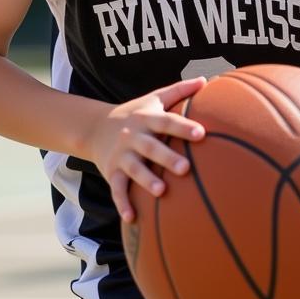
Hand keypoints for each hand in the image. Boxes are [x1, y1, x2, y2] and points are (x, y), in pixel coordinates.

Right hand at [87, 76, 207, 222]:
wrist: (94, 128)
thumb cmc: (134, 114)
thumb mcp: (153, 99)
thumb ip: (179, 91)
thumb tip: (206, 80)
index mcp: (147, 119)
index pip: (167, 122)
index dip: (183, 127)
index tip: (202, 133)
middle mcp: (133, 136)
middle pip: (151, 147)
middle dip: (167, 157)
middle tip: (186, 168)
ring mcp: (121, 156)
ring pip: (134, 169)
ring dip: (146, 180)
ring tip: (161, 192)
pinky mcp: (111, 172)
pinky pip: (117, 189)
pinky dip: (122, 203)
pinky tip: (132, 218)